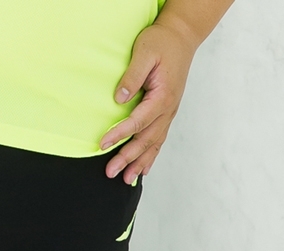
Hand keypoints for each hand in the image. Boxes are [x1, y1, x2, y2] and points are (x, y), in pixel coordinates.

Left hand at [100, 20, 198, 183]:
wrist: (181, 38)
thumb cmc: (161, 43)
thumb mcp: (145, 51)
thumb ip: (132, 76)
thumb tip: (119, 98)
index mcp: (162, 96)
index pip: (138, 121)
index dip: (120, 134)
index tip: (102, 144)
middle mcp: (167, 109)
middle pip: (146, 139)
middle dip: (127, 157)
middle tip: (110, 172)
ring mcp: (168, 114)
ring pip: (153, 144)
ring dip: (139, 163)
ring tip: (125, 179)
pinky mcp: (165, 114)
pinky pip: (159, 140)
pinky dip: (150, 157)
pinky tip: (142, 171)